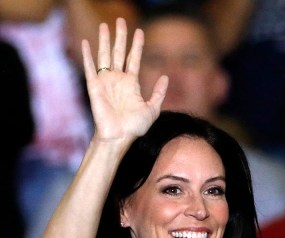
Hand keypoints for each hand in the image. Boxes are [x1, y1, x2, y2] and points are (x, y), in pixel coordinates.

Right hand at [82, 18, 167, 141]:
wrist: (120, 137)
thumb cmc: (135, 127)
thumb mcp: (153, 108)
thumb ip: (159, 92)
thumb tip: (165, 76)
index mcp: (131, 83)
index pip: (134, 58)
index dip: (137, 45)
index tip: (140, 31)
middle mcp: (118, 79)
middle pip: (119, 52)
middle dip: (121, 36)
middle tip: (121, 20)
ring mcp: (106, 81)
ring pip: (105, 55)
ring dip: (105, 40)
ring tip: (106, 25)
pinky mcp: (94, 86)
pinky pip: (90, 68)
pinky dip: (87, 55)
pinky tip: (86, 43)